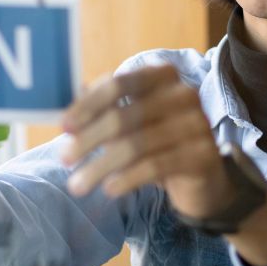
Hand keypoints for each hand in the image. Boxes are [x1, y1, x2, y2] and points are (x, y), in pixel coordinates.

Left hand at [59, 64, 230, 217]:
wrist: (203, 174)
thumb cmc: (159, 141)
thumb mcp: (130, 120)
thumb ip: (102, 107)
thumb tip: (63, 100)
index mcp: (164, 76)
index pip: (119, 84)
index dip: (88, 106)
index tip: (63, 127)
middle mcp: (184, 94)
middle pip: (124, 116)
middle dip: (88, 140)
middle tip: (65, 160)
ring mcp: (197, 124)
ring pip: (136, 145)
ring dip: (100, 167)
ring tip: (78, 185)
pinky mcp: (202, 156)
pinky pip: (155, 166)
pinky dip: (127, 178)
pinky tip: (109, 189)